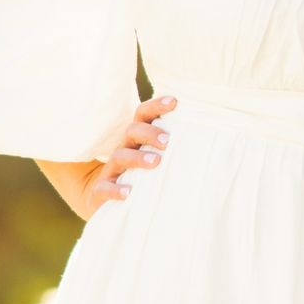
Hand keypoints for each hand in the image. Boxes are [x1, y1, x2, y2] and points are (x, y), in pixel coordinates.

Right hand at [61, 94, 174, 218]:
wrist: (103, 201)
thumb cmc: (138, 177)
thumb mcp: (152, 161)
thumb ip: (169, 150)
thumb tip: (202, 144)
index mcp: (136, 140)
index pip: (143, 116)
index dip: (156, 106)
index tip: (174, 102)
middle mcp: (123, 150)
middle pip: (132, 132)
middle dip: (149, 133)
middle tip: (167, 141)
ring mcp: (111, 170)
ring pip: (120, 157)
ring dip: (137, 158)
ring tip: (155, 162)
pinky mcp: (101, 190)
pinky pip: (105, 188)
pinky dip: (116, 190)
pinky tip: (128, 193)